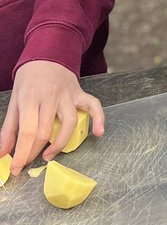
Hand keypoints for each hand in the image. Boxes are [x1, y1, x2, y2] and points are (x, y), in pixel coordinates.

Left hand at [0, 61, 103, 175]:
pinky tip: (98, 133)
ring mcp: (68, 94)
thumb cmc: (29, 80)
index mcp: (30, 97)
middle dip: (35, 152)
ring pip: (69, 123)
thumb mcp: (14, 100)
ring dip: (60, 144)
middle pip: (46, 130)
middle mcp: (51, 96)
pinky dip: (99, 119)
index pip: (28, 131)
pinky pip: (94, 105)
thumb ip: (9, 128)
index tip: (17, 168)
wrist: (47, 55)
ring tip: (49, 155)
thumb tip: (3, 154)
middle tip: (28, 162)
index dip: (22, 153)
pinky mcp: (80, 93)